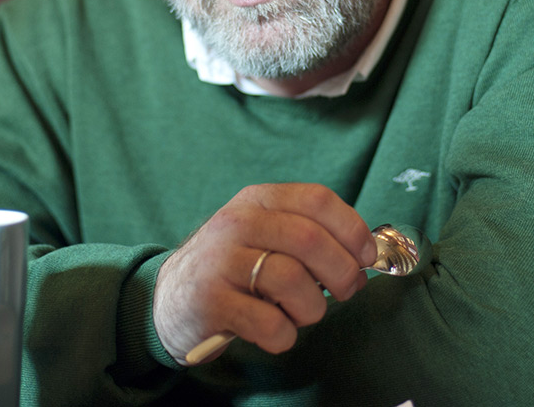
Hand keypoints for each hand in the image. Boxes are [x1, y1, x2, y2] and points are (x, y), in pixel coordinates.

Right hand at [152, 183, 377, 363]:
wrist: (167, 300)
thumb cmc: (233, 269)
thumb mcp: (263, 235)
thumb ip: (308, 237)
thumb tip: (364, 257)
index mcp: (257, 200)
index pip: (317, 199)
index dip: (352, 228)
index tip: (366, 256)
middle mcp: (237, 223)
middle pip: (310, 240)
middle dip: (342, 272)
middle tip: (344, 292)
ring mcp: (221, 261)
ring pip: (293, 281)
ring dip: (311, 308)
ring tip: (299, 314)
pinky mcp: (211, 302)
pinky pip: (270, 324)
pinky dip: (284, 335)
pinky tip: (274, 331)